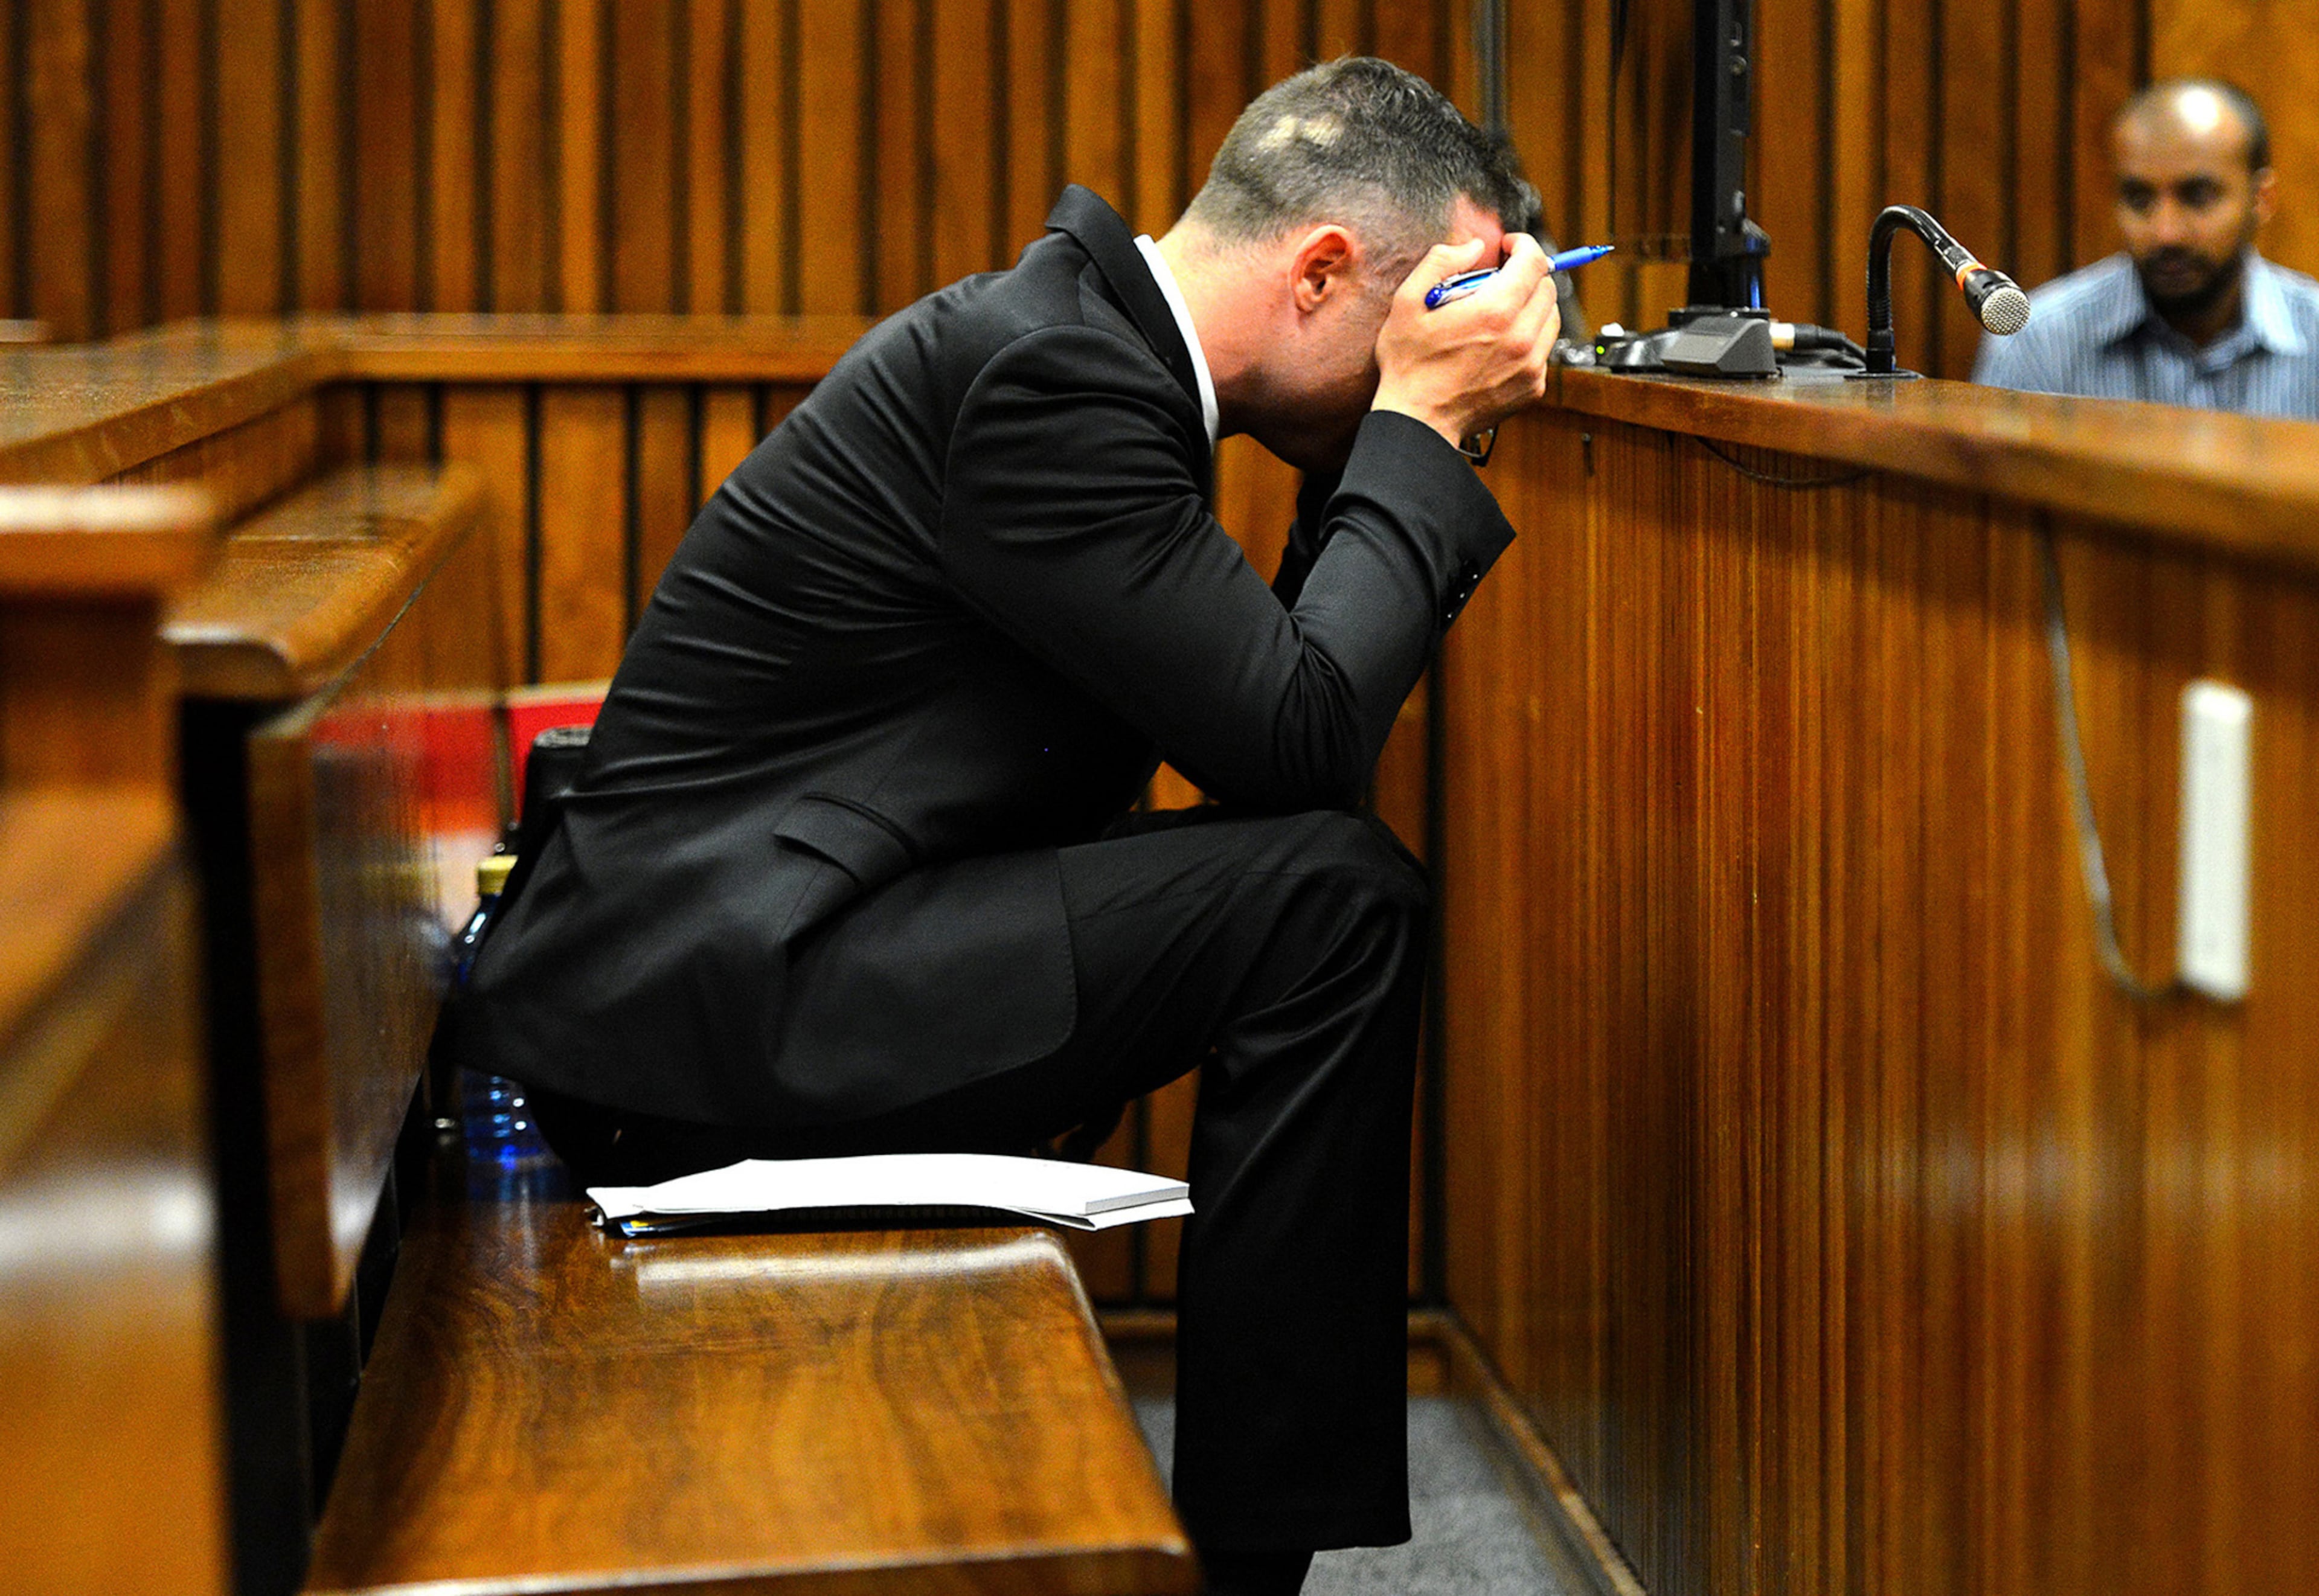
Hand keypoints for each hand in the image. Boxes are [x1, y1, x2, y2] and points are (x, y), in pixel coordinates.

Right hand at [1370, 233, 1560, 449]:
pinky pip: (1543, 349)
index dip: (1524, 245)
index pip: (1534, 261)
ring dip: (1532, 306)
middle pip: (1547, 287)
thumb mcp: (1407, 303)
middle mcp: (1521, 338)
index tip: (1509, 246)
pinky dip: (1529, 338)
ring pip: (1551, 318)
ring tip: (1501, 313)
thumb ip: (1440, 262)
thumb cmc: (1409, 366)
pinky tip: (1500, 344)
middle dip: (1527, 275)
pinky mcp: (1533, 386)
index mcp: (1494, 312)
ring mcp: (1531, 365)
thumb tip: (1473, 247)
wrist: (1418, 422)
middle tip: (1500, 280)